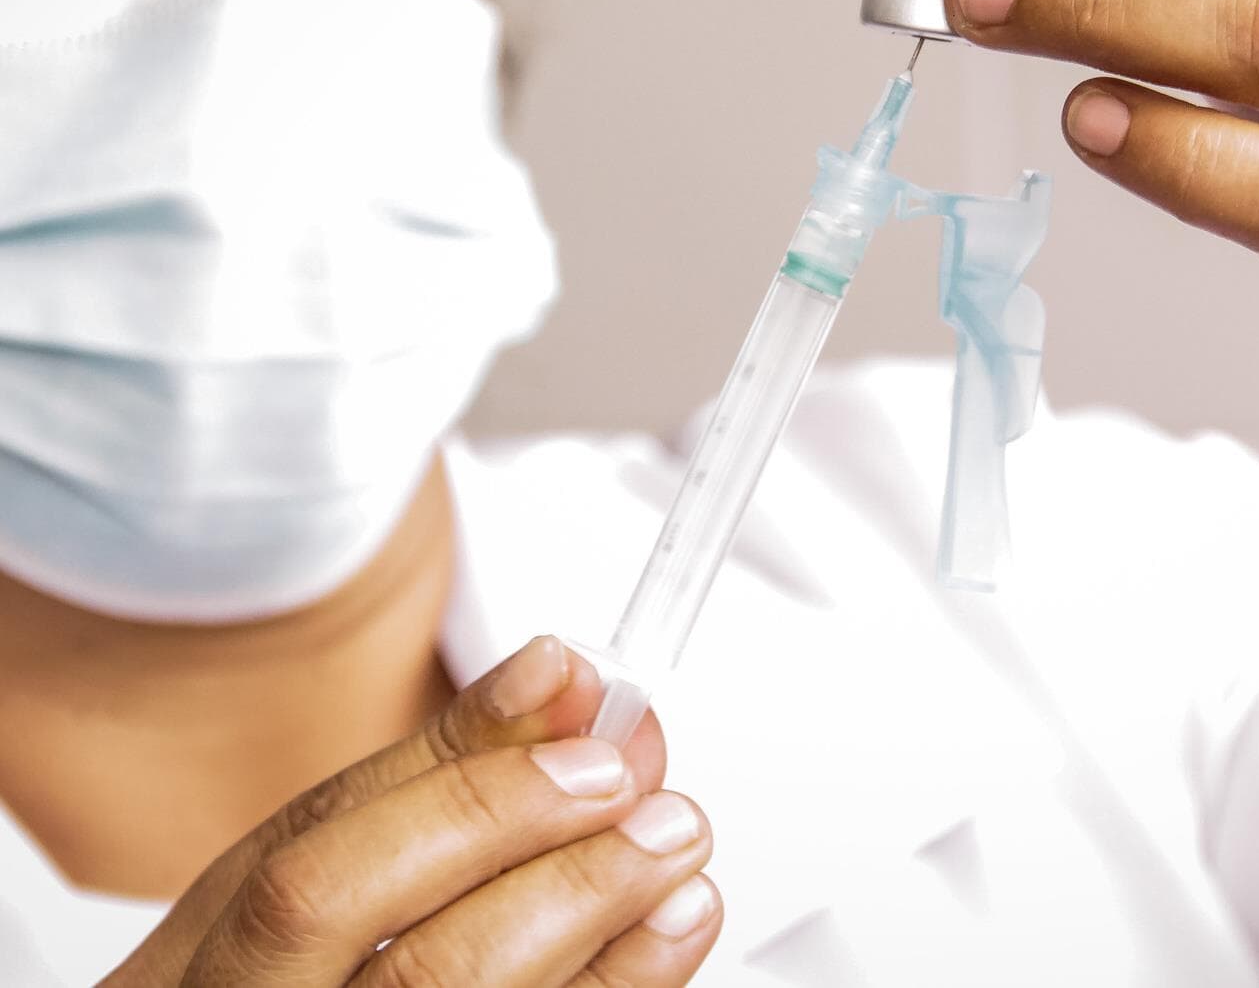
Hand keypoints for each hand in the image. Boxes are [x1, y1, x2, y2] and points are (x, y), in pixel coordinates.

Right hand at [103, 637, 720, 986]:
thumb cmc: (267, 959)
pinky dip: (619, 984)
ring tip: (677, 858)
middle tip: (663, 811)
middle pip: (426, 976)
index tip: (591, 750)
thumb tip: (560, 675)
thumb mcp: (308, 850)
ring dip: (611, 934)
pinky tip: (666, 933)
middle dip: (566, 879)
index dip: (471, 811)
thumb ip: (438, 763)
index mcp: (206, 973)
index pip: (319, 889)